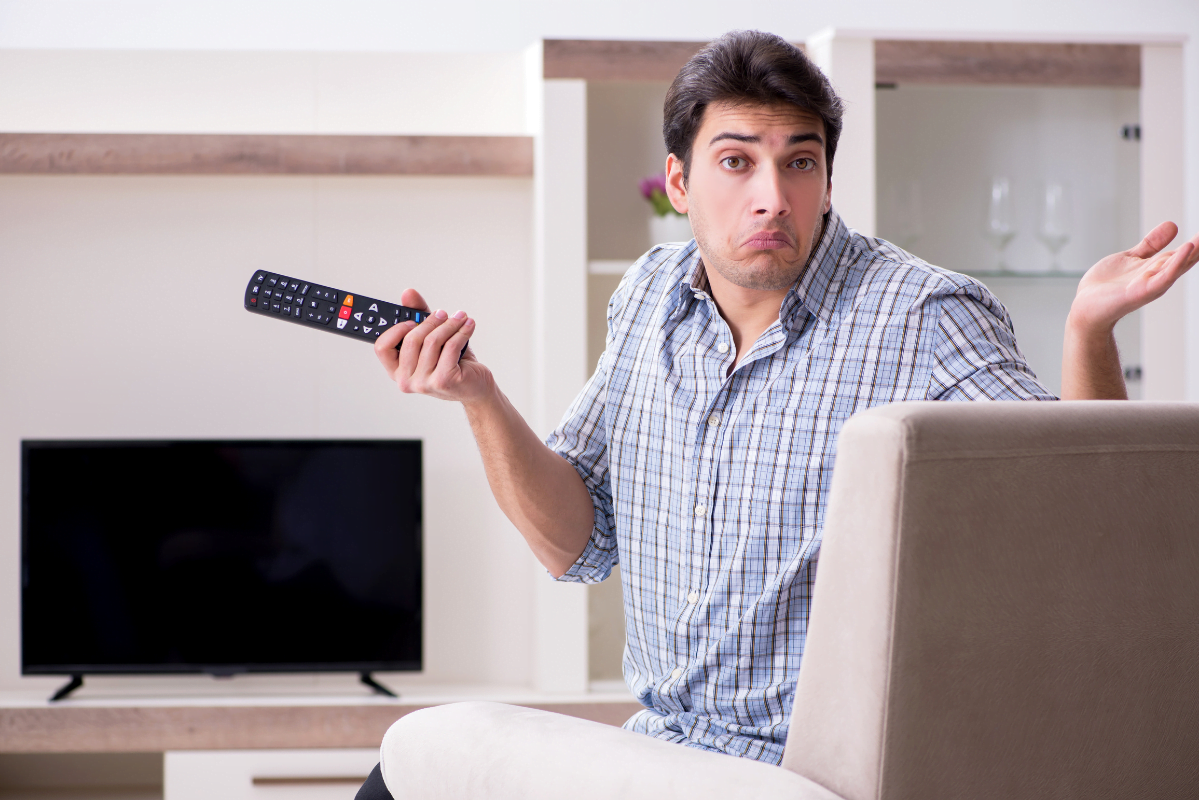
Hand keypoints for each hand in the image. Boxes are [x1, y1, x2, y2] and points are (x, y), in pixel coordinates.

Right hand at [374, 288, 492, 403]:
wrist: (475, 388)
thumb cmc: (451, 364)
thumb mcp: (432, 339)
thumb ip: (418, 316)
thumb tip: (408, 294)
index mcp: (397, 371)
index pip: (382, 347)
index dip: (396, 330)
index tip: (412, 319)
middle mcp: (406, 380)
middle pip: (411, 340)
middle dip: (431, 321)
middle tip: (443, 313)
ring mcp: (424, 383)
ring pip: (432, 341)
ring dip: (450, 324)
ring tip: (460, 318)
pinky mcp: (444, 381)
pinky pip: (450, 347)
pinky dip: (461, 332)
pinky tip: (468, 325)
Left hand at [1069, 221, 1198, 331]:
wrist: (1086, 307)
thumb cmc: (1107, 286)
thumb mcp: (1132, 257)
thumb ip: (1152, 244)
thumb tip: (1173, 225)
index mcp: (1159, 267)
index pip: (1186, 251)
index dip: (1199, 240)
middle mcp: (1160, 275)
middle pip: (1188, 258)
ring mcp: (1152, 284)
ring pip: (1180, 265)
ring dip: (1195, 250)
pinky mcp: (1142, 291)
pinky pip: (1163, 276)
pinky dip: (1176, 262)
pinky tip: (1186, 248)